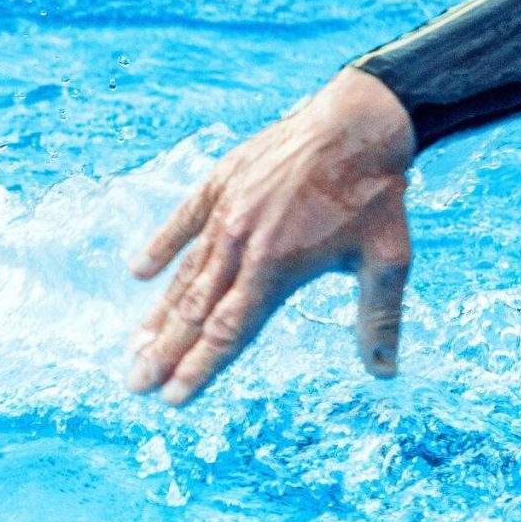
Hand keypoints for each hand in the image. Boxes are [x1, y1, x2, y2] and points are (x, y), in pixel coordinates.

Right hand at [127, 66, 416, 404]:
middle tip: (133, 385)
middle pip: (195, 311)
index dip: (200, 369)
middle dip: (164, 353)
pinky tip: (139, 272)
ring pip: (185, 273)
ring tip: (134, 347)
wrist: (358, 122)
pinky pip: (183, 220)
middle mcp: (243, 244)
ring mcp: (227, 212)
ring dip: (158, 313)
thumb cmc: (376, 195)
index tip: (173, 399)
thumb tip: (385, 373)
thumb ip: (378, 319)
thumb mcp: (387, 261)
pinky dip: (162, 246)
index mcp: (277, 269)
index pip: (229, 333)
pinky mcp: (221, 182)